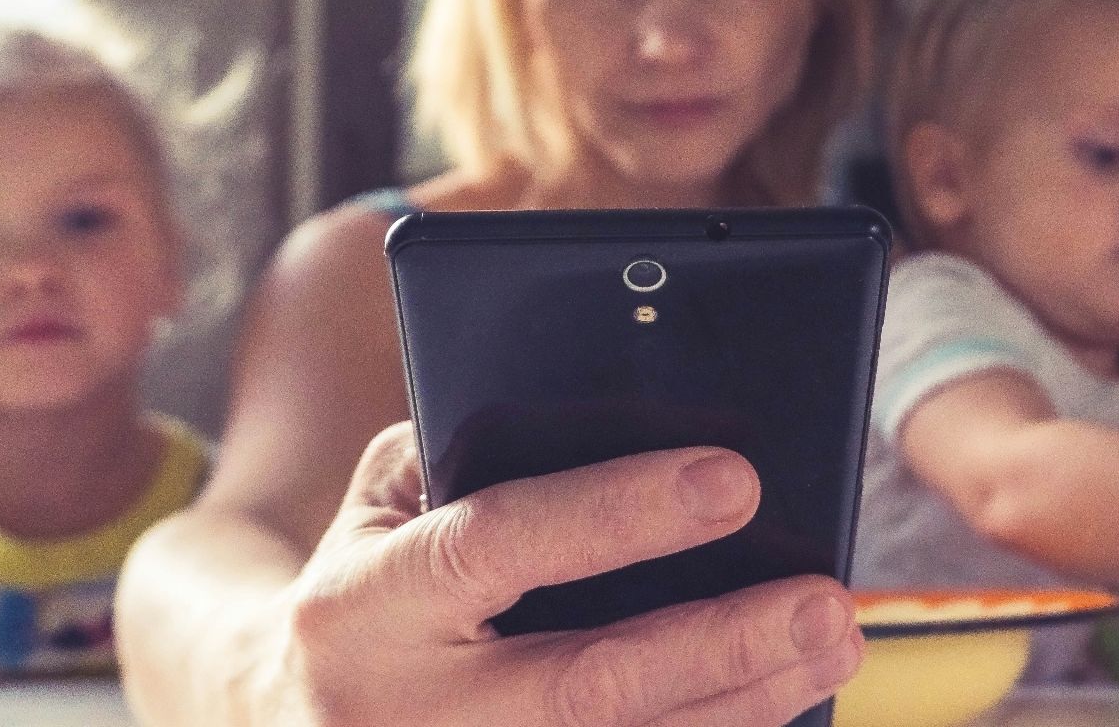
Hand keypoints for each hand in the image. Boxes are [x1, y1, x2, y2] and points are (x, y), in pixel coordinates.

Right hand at [275, 422, 863, 725]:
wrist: (284, 721)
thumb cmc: (372, 579)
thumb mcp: (387, 500)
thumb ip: (479, 451)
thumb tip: (627, 421)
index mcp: (363, 603)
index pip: (498, 545)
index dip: (617, 511)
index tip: (736, 478)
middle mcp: (402, 711)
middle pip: (585, 688)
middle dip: (720, 642)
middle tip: (823, 598)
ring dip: (745, 706)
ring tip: (833, 643)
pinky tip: (779, 708)